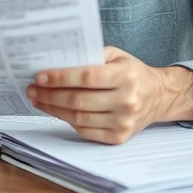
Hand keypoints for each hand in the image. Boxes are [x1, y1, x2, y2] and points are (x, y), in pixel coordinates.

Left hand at [27, 47, 192, 144]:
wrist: (159, 96)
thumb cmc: (133, 73)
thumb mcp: (117, 56)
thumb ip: (91, 56)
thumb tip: (57, 62)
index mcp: (126, 76)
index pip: (86, 78)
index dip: (60, 78)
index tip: (40, 76)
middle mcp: (126, 100)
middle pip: (78, 100)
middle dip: (49, 95)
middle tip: (32, 89)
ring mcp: (123, 122)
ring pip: (78, 118)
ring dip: (53, 109)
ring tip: (38, 100)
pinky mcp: (119, 137)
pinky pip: (85, 131)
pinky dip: (67, 121)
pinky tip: (56, 111)